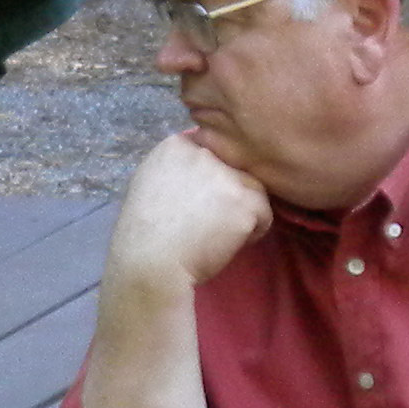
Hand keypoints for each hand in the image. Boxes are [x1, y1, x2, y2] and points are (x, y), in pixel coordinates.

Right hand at [109, 132, 275, 294]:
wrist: (150, 261)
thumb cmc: (144, 233)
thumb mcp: (149, 184)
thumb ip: (175, 169)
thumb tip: (198, 171)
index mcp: (176, 146)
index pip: (209, 153)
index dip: (208, 180)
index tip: (195, 202)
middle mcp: (203, 154)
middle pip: (232, 170)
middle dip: (226, 193)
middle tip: (207, 220)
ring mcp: (226, 176)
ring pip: (252, 189)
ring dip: (242, 211)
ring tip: (218, 233)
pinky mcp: (244, 201)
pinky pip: (264, 213)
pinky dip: (253, 232)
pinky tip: (227, 242)